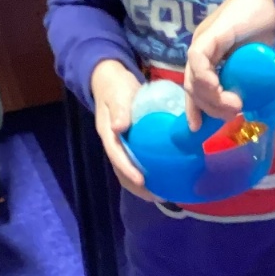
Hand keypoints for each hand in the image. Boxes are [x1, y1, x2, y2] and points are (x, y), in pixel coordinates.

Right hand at [89, 59, 157, 200]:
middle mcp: (114, 144)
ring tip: (163, 193)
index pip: (116, 157)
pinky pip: (139, 161)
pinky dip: (150, 171)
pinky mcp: (132, 142)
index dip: (128, 171)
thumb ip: (119, 109)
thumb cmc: (115, 87)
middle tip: (158, 196)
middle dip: (138, 187)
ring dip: (144, 184)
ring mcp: (122, 145)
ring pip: (130, 170)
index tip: (142, 181)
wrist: (111, 79)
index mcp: (108, 134)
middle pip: (122, 171)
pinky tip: (165, 176)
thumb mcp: (117, 94)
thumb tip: (119, 127)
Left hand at [184, 0, 274, 127]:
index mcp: (207, 55)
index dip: (194, 109)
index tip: (198, 129)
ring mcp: (202, 40)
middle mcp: (200, 48)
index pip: (193, 86)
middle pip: (191, 86)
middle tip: (231, 115)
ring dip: (211, 98)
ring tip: (235, 105)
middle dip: (208, 108)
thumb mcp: (251, 63)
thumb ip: (242, 79)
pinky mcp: (210, 34)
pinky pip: (198, 60)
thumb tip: (243, 102)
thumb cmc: (265, 27)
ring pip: (193, 78)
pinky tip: (218, 88)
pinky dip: (205, 78)